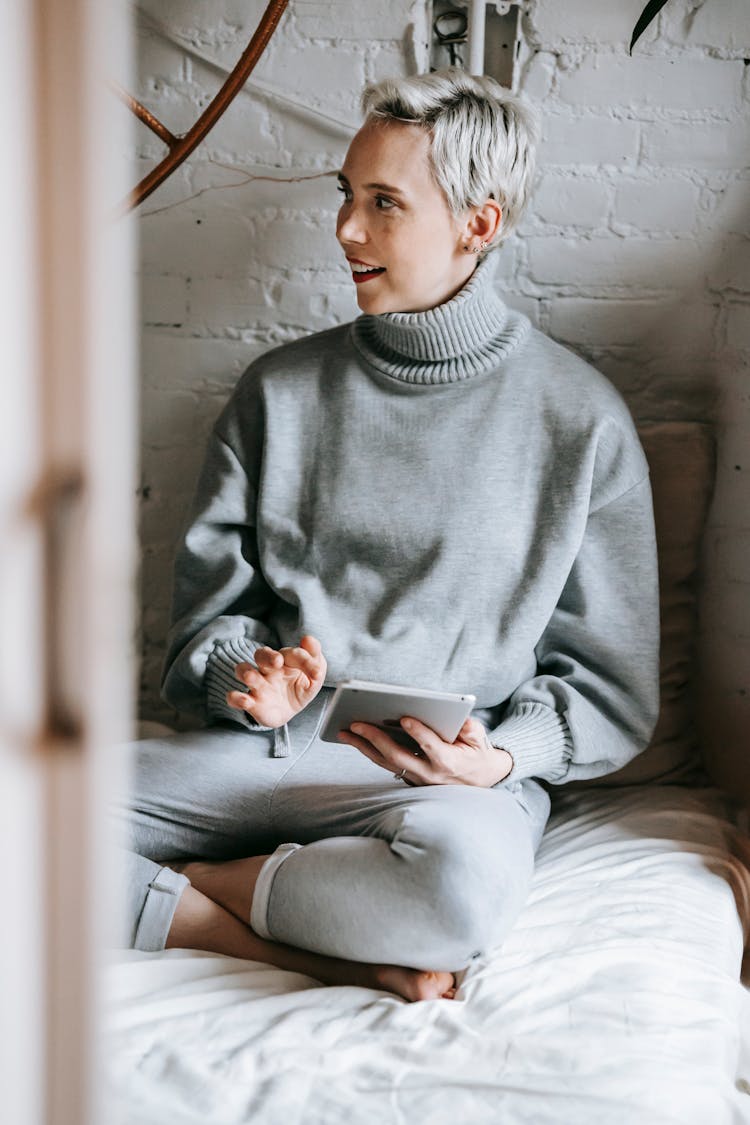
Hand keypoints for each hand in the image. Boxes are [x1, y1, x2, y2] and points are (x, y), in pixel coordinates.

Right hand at [227, 635, 326, 727]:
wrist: (289, 711)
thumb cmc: (301, 687)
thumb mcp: (314, 676)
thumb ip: (315, 660)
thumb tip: (309, 640)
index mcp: (285, 659)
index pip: (292, 653)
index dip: (304, 661)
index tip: (316, 674)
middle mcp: (268, 669)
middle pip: (261, 654)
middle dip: (267, 656)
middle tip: (277, 661)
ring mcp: (257, 685)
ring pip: (243, 670)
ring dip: (246, 672)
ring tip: (251, 677)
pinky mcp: (250, 703)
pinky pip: (235, 697)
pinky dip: (236, 698)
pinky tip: (245, 700)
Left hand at [338, 715, 512, 788]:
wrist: (478, 781)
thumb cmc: (477, 753)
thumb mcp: (479, 739)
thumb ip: (470, 729)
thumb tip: (459, 719)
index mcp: (449, 762)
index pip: (431, 747)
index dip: (419, 733)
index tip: (404, 718)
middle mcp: (429, 774)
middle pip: (398, 756)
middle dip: (375, 739)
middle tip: (356, 722)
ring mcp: (416, 779)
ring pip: (386, 762)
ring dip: (363, 747)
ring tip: (344, 731)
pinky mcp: (408, 779)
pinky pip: (385, 764)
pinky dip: (369, 751)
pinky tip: (355, 738)